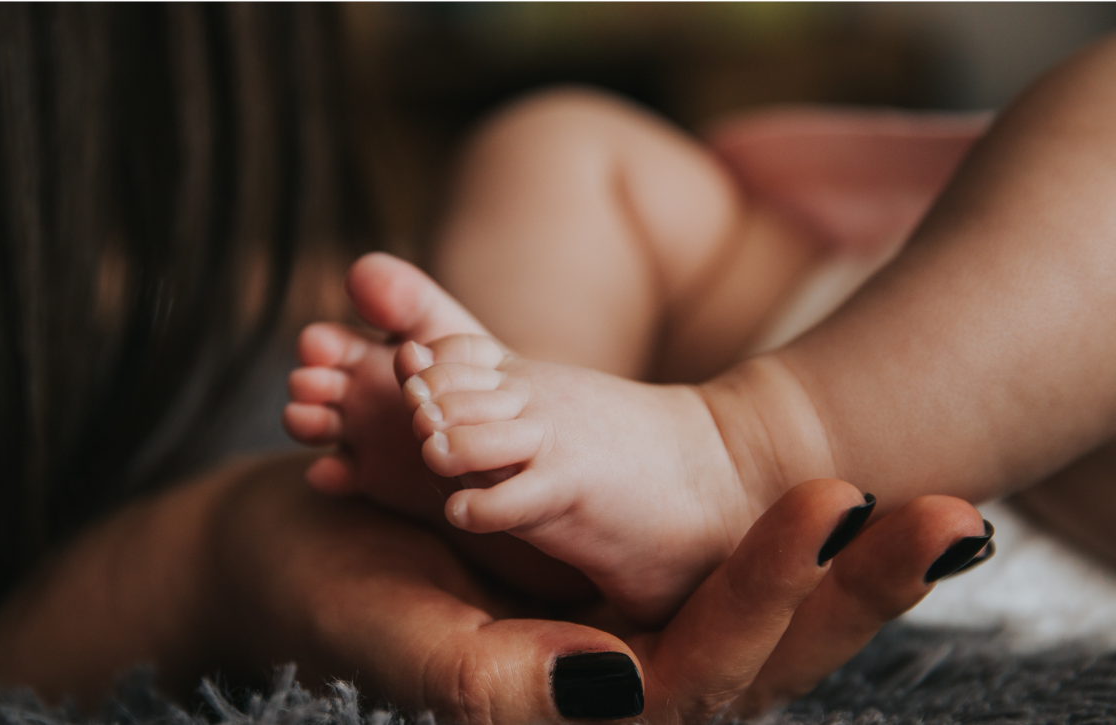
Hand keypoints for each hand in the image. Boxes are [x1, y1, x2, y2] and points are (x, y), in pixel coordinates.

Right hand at [207, 454, 989, 722]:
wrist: (295, 550)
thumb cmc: (328, 598)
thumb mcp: (400, 637)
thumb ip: (495, 683)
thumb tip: (624, 688)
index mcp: (572, 712)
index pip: (705, 675)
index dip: (775, 590)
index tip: (837, 502)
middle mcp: (615, 692)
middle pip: (766, 657)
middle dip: (859, 592)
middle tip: (956, 520)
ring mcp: (625, 642)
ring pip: (763, 618)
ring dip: (854, 570)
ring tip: (951, 515)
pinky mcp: (616, 595)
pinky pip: (722, 577)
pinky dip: (790, 543)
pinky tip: (856, 507)